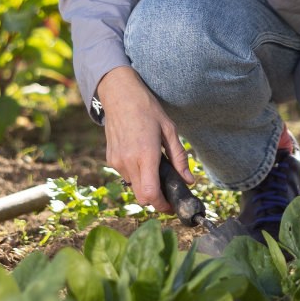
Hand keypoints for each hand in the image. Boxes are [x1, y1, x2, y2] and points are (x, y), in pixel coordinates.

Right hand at [97, 65, 193, 213]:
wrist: (119, 95)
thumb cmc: (147, 109)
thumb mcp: (170, 130)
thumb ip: (179, 158)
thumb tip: (189, 180)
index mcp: (145, 155)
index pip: (150, 194)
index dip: (161, 205)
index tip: (171, 205)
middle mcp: (128, 162)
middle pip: (141, 197)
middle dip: (155, 199)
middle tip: (167, 192)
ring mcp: (116, 161)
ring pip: (133, 187)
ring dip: (145, 184)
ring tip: (155, 166)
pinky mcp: (110, 158)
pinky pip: (125, 175)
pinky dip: (136, 173)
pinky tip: (141, 157)